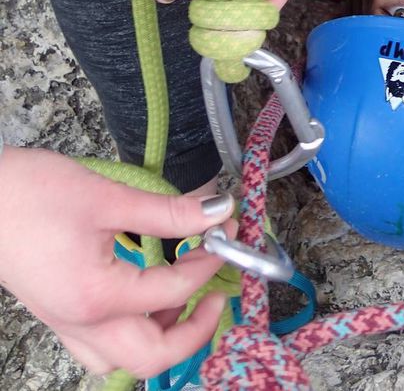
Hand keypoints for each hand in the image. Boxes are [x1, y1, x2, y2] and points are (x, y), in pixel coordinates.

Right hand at [0, 147, 236, 377]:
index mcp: (97, 296)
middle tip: (217, 290)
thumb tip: (217, 211)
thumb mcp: (108, 197)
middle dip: (196, 329)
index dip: (211, 261)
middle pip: (154, 356)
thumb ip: (168, 212)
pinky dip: (134, 332)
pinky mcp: (60, 314)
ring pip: (127, 357)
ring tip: (185, 293)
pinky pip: (103, 346)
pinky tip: (148, 299)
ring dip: (165, 335)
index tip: (227, 232)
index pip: (175, 290)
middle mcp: (82, 323)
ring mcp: (68, 324)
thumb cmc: (28, 194)